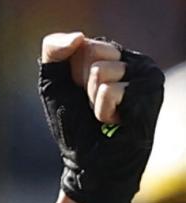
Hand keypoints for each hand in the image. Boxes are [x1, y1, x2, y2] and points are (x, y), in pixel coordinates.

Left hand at [38, 32, 165, 202]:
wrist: (88, 164)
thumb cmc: (72, 126)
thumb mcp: (53, 84)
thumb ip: (53, 52)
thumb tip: (78, 36)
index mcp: (111, 54)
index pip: (82, 44)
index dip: (70, 74)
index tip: (78, 94)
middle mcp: (132, 60)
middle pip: (92, 52)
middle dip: (81, 85)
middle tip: (92, 106)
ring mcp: (145, 74)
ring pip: (101, 71)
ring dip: (92, 100)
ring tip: (104, 115)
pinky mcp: (151, 91)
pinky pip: (111, 90)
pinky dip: (103, 111)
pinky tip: (115, 122)